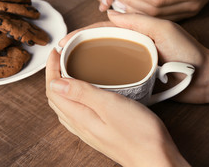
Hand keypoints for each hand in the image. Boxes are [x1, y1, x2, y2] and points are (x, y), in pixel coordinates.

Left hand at [45, 49, 189, 166]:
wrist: (156, 160)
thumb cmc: (139, 134)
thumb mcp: (110, 106)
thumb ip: (82, 94)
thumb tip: (55, 83)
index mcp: (80, 117)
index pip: (53, 90)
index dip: (51, 69)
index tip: (56, 51)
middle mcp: (80, 126)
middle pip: (56, 98)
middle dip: (54, 75)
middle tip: (61, 57)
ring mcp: (89, 131)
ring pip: (65, 106)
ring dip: (62, 87)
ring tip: (69, 71)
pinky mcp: (100, 132)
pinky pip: (77, 113)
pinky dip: (73, 98)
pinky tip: (85, 94)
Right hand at [59, 11, 208, 103]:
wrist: (205, 77)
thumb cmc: (188, 51)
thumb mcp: (165, 29)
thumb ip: (139, 20)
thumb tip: (109, 12)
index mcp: (136, 29)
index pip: (102, 29)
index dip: (81, 34)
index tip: (63, 42)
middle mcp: (132, 43)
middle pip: (99, 43)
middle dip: (78, 47)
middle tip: (59, 57)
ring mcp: (133, 60)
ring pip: (104, 59)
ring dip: (85, 62)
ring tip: (67, 70)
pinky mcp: (137, 76)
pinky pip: (115, 75)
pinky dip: (100, 77)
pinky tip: (88, 84)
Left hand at [107, 0, 208, 19]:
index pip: (157, 0)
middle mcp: (189, 7)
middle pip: (153, 12)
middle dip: (131, 4)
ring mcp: (186, 12)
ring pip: (155, 18)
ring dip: (134, 11)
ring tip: (116, 2)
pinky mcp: (183, 14)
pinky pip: (160, 18)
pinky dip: (143, 14)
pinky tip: (130, 8)